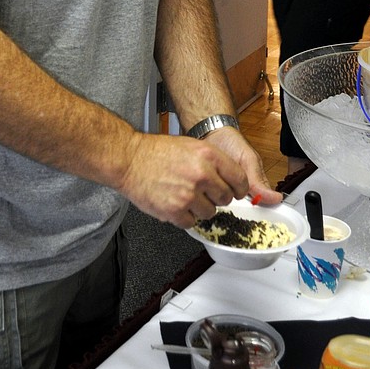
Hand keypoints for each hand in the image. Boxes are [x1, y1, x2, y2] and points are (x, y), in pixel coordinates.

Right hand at [118, 126, 280, 227]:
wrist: (129, 159)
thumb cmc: (156, 152)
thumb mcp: (191, 146)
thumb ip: (213, 162)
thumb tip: (230, 178)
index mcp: (208, 155)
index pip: (239, 179)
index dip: (238, 188)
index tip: (235, 192)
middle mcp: (202, 174)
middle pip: (226, 198)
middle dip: (215, 197)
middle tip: (201, 192)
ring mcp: (189, 194)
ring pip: (210, 213)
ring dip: (199, 208)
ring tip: (183, 195)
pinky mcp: (175, 210)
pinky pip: (191, 223)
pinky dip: (184, 217)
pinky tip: (174, 203)